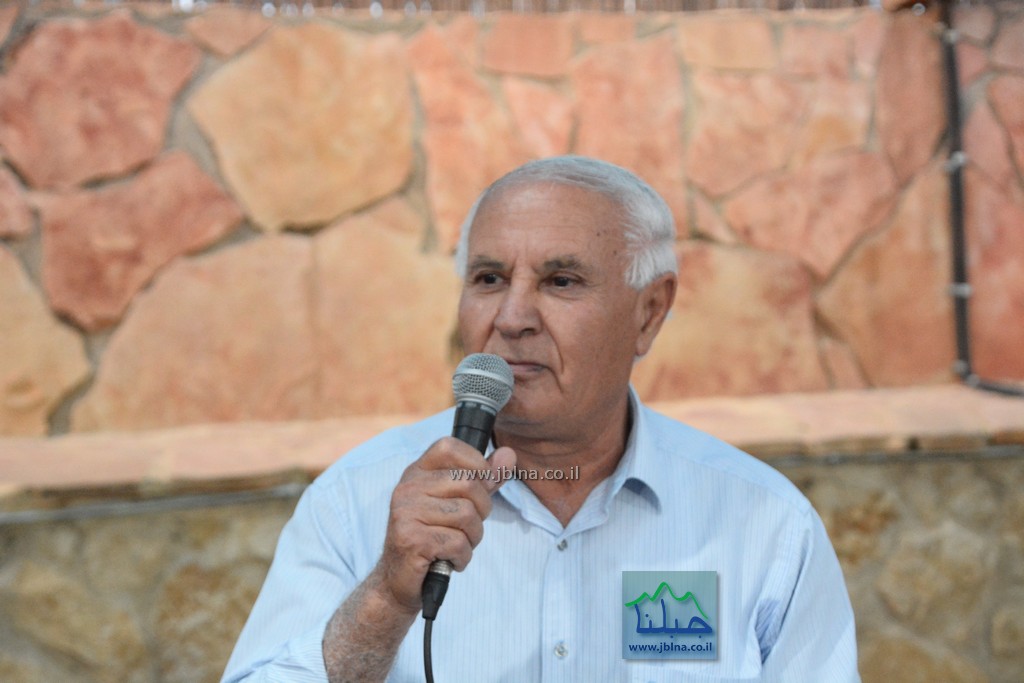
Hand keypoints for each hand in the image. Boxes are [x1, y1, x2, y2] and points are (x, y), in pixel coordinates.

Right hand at [368, 438, 516, 615]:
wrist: (398, 581)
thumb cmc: (432, 537)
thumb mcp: (459, 503)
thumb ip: (484, 479)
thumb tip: (509, 454)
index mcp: (417, 472)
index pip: (449, 446)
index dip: (475, 463)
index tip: (480, 486)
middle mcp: (407, 488)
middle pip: (469, 484)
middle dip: (481, 512)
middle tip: (466, 528)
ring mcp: (406, 513)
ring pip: (467, 515)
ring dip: (472, 538)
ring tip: (455, 546)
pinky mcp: (410, 539)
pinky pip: (458, 542)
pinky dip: (462, 557)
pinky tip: (448, 560)